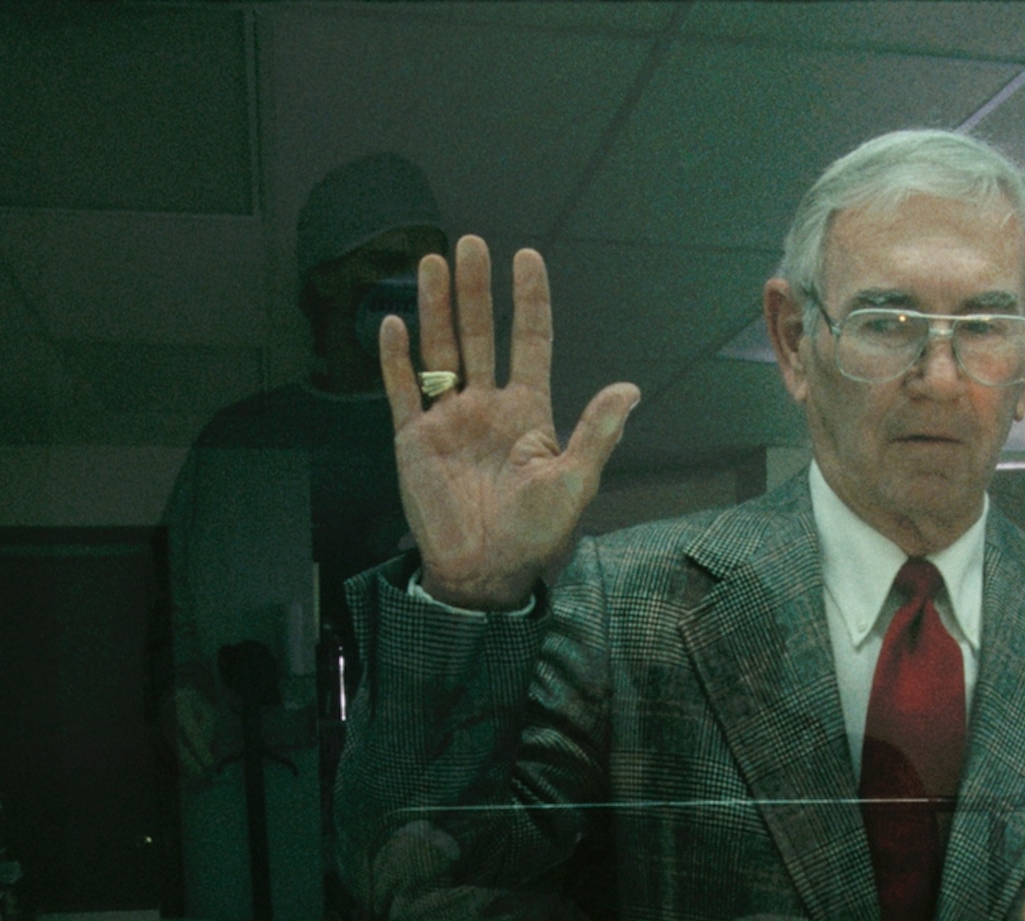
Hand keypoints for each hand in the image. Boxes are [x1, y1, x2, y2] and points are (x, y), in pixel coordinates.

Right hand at [380, 236, 638, 611]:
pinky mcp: (415, 440)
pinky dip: (397, 359)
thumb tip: (630, 389)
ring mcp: (449, 420)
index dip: (528, 301)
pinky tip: (395, 322)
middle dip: (475, 290)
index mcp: (528, 411)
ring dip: (436, 308)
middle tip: (471, 244)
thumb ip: (596, 433)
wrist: (485, 573)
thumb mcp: (574, 482)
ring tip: (434, 262)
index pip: (529, 341)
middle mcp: (487, 406)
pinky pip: (404, 390)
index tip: (527, 257)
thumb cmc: (535, 535)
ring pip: (440, 351)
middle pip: (479, 334)